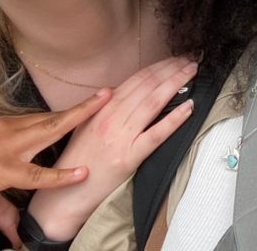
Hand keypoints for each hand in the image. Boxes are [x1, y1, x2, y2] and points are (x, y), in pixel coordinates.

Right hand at [0, 90, 111, 249]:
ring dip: (79, 119)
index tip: (92, 104)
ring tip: (104, 107)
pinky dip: (59, 174)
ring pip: (50, 131)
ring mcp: (1, 147)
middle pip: (52, 117)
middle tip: (109, 93)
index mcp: (3, 131)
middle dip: (83, 106)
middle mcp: (5, 131)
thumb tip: (21, 234)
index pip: (44, 119)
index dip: (69, 114)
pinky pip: (35, 173)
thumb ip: (10, 209)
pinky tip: (79, 173)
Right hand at [25, 56, 196, 240]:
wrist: (65, 195)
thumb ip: (101, 108)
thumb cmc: (78, 160)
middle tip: (188, 60)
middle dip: (171, 70)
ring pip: (153, 102)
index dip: (157, 67)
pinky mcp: (129, 157)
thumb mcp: (85, 126)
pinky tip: (189, 107)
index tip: (172, 59)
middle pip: (147, 87)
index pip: (135, 81)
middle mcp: (111, 118)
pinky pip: (156, 134)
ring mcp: (120, 137)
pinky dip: (174, 118)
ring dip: (175, 84)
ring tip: (191, 73)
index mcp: (101, 109)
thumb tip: (117, 89)